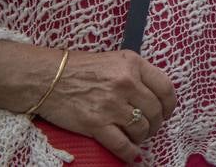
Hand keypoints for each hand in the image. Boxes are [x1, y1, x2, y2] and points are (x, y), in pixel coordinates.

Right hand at [33, 49, 176, 163]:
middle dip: (156, 123)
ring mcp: (111, 104)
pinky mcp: (96, 124)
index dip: (169, 104)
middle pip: (155, 111)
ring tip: (137, 137)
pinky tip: (131, 154)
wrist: (46, 77)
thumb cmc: (79, 67)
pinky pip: (121, 144)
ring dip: (142, 136)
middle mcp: (126, 83)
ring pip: (142, 128)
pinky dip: (130, 152)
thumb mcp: (115, 60)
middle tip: (150, 127)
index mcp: (133, 64)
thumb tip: (155, 94)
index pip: (165, 87)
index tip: (166, 111)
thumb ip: (136, 73)